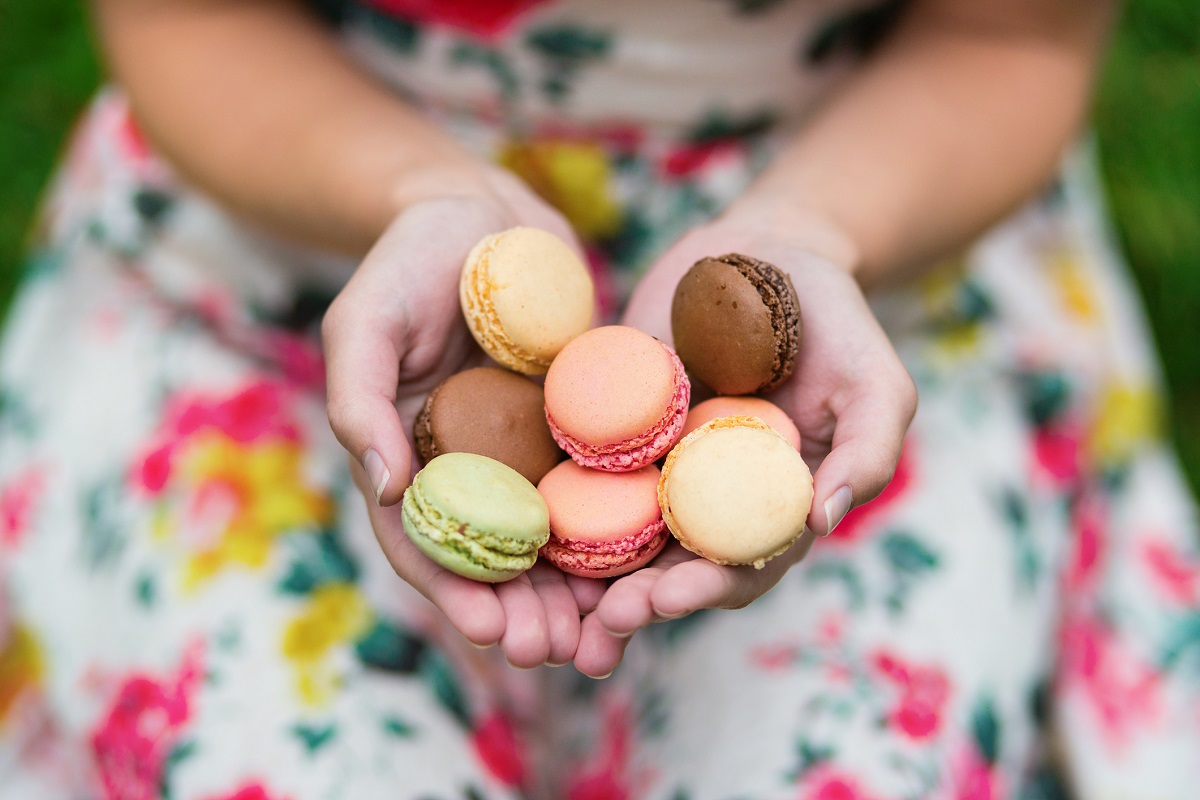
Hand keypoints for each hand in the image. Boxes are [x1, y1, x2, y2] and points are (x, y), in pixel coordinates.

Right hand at [322, 169, 602, 666]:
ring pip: (553, 536)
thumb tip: (383, 491)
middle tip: (557, 651)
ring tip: (603, 634)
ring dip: (574, 591)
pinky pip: (601, 484)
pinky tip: (649, 562)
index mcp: (410, 456)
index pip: (426, 542)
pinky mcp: (580, 424)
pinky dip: (619, 528)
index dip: (456, 593)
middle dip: (522, 612)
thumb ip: (358, 403)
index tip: (493, 633)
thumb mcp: (362, 323)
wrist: (483, 211)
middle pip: (494, 558)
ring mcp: (526, 450)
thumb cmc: (407, 259)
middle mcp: (470, 466)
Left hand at [573, 212, 916, 675]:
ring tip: (554, 605)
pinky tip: (524, 524)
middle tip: (601, 619)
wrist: (765, 251)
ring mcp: (656, 463)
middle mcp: (707, 497)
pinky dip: (553, 503)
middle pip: (669, 564)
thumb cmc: (835, 323)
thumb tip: (820, 523)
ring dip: (588, 577)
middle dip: (636, 599)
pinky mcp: (610, 425)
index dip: (705, 589)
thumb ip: (868, 453)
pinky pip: (577, 468)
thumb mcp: (877, 384)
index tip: (668, 598)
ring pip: (617, 533)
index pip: (738, 565)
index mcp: (769, 505)